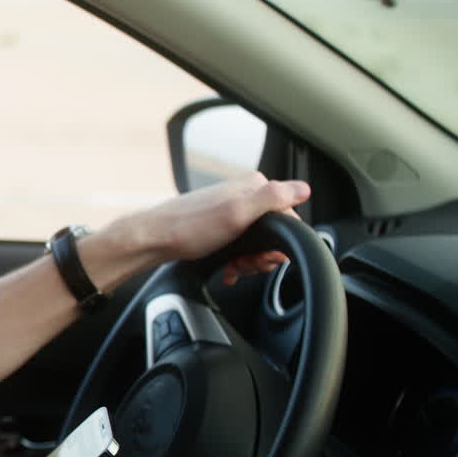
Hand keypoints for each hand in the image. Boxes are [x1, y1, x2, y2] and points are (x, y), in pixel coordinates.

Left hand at [112, 172, 309, 284]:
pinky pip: (240, 244)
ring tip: (236, 269)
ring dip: (251, 260)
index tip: (268, 257)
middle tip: (249, 265)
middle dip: (264, 254)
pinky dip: (238, 260)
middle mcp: (243, 194)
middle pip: (274, 230)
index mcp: (253, 186)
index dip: (282, 241)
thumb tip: (304, 188)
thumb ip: (272, 199)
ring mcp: (230, 208)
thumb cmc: (190, 228)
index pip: (290, 215)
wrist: (153, 239)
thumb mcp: (236, 213)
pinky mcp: (218, 224)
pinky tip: (230, 270)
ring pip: (257, 240)